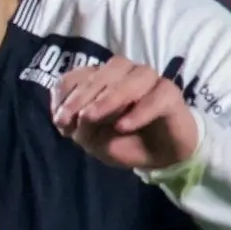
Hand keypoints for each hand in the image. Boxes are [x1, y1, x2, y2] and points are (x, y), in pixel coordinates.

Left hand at [50, 57, 200, 171]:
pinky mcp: (171, 94)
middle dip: (83, 95)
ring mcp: (149, 80)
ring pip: (131, 77)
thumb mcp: (95, 142)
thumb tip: (74, 119)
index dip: (66, 94)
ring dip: (108, 97)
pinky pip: (157, 96)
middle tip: (73, 119)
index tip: (59, 120)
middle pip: (103, 72)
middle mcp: (125, 73)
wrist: (162, 157)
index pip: (79, 75)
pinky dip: (139, 111)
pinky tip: (124, 126)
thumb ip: (81, 129)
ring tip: (92, 117)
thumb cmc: (125, 142)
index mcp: (102, 80)